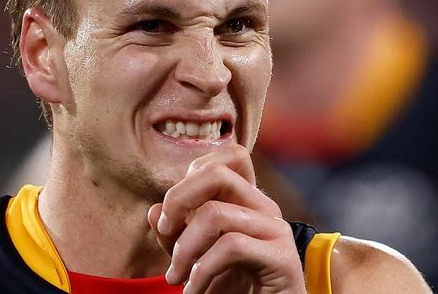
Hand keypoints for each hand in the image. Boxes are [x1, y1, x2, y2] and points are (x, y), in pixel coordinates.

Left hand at [147, 146, 306, 293]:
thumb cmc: (231, 289)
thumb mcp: (192, 257)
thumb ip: (174, 233)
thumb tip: (154, 210)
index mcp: (247, 200)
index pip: (228, 156)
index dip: (192, 174)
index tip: (172, 213)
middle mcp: (264, 207)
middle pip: (217, 173)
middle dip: (179, 199)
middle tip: (165, 232)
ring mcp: (276, 229)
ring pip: (215, 213)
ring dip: (185, 249)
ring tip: (176, 277)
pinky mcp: (282, 258)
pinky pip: (231, 246)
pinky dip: (202, 271)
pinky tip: (195, 290)